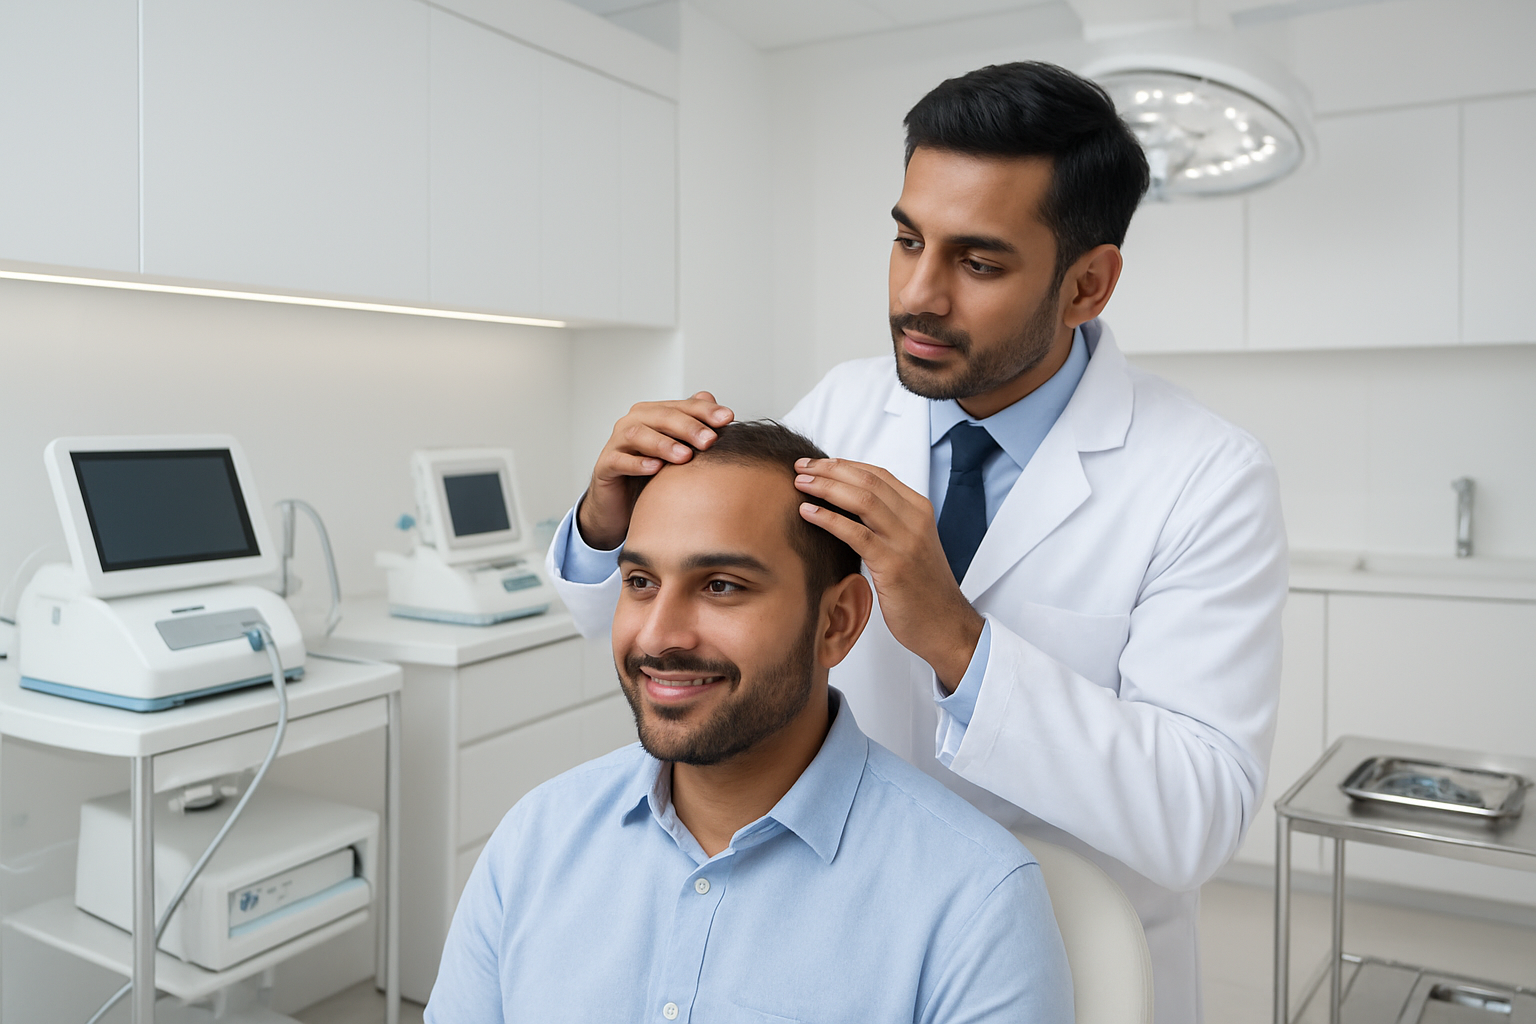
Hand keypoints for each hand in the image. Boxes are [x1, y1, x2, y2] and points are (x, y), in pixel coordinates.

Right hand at [577, 393, 733, 549]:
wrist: (620, 505)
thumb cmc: (652, 475)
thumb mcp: (678, 453)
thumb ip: (695, 429)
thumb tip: (718, 408)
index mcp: (654, 414)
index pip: (682, 406)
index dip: (705, 411)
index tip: (728, 418)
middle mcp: (633, 422)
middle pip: (662, 416)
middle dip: (688, 427)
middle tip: (709, 440)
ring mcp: (617, 442)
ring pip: (638, 434)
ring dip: (663, 443)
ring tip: (685, 456)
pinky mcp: (605, 465)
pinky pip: (619, 460)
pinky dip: (638, 463)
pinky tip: (656, 468)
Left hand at [793, 458, 983, 691]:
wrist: (946, 625)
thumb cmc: (922, 589)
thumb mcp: (910, 545)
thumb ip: (887, 522)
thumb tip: (848, 506)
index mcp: (919, 510)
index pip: (877, 473)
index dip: (843, 464)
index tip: (816, 463)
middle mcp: (915, 519)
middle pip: (867, 480)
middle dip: (829, 470)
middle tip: (800, 467)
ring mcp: (906, 541)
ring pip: (862, 499)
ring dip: (826, 487)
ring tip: (799, 484)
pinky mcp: (894, 565)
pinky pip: (856, 534)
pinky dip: (829, 518)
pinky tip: (807, 512)